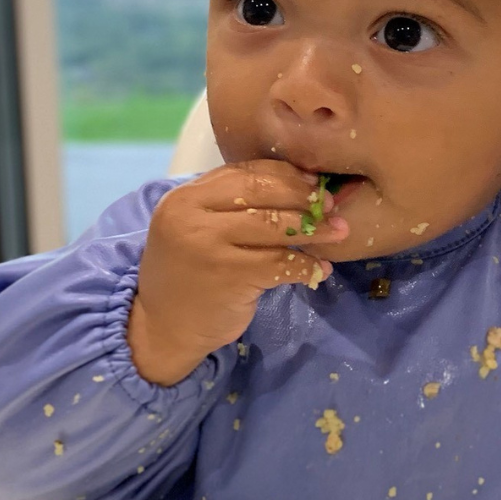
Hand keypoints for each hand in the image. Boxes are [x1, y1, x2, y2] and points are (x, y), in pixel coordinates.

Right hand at [127, 161, 348, 385]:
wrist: (162, 327)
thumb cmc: (188, 274)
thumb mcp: (196, 228)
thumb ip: (231, 206)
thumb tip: (296, 185)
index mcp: (185, 196)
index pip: (244, 172)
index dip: (284, 175)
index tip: (313, 182)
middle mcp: (192, 215)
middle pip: (261, 192)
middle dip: (302, 196)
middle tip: (331, 205)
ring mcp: (210, 246)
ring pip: (275, 226)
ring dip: (313, 229)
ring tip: (338, 232)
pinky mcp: (230, 277)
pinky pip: (280, 264)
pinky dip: (306, 265)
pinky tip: (319, 269)